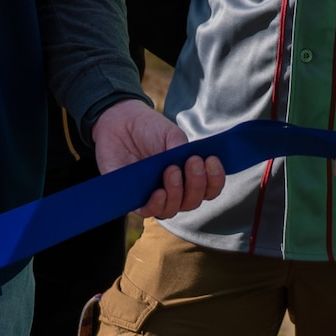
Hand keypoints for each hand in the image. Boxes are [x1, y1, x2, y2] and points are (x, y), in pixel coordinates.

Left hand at [91, 98, 225, 219]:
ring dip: (178, 192)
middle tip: (193, 162)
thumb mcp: (171, 134)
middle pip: (194, 200)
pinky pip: (149, 211)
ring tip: (172, 170)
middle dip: (197, 183)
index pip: (209, 188)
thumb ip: (182, 149)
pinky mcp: (134, 199)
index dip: (215, 179)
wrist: (120, 123)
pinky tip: (159, 192)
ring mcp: (155, 196)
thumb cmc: (149, 130)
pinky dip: (157, 204)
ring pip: (174, 208)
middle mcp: (175, 190)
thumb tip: (188, 163)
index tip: (211, 160)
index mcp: (188, 175)